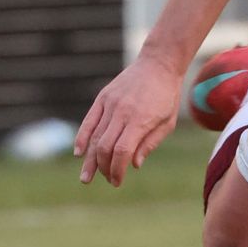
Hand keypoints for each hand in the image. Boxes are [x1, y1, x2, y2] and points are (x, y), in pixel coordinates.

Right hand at [75, 54, 184, 185]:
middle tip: (108, 179)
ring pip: (94, 137)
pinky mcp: (103, 98)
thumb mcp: (168, 122)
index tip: (117, 182)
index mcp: (140, 120)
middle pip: (105, 147)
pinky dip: (82, 138)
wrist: (158, 64)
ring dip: (90, 159)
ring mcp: (110, 104)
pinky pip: (89, 121)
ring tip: (86, 177)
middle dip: (104, 168)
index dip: (117, 170)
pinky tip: (79, 153)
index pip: (122, 151)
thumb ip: (150, 143)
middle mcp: (122, 112)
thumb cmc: (167, 96)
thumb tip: (134, 165)